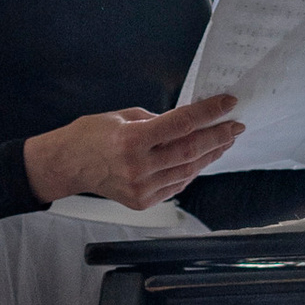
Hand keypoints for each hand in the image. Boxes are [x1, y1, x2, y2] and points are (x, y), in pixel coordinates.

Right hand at [24, 92, 244, 209]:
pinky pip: (177, 185)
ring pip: (188, 170)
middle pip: (191, 150)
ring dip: (210, 154)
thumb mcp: (123, 116)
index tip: (228, 103)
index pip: (182, 124)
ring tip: (224, 141)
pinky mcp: (143, 201)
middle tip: (235, 126)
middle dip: (218, 136)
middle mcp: (138, 167)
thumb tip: (188, 122)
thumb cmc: (91, 136)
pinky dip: (192, 171)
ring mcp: (141, 188)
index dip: (209, 113)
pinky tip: (202, 159)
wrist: (68, 166)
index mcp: (132, 140)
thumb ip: (158, 121)